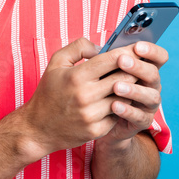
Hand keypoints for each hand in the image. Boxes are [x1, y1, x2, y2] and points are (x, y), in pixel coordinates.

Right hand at [13, 37, 145, 159]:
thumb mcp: (56, 62)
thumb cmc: (48, 92)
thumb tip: (102, 48)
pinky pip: (119, 113)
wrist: (38, 128)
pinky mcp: (97, 130)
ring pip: (124, 97)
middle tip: (141, 64)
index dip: (127, 52)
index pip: (111, 60)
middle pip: (123, 78)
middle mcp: (85, 96)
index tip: (137, 49)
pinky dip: (122, 105)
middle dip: (134, 69)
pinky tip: (122, 99)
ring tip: (134, 80)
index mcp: (76, 77)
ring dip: (131, 88)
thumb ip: (79, 47)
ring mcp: (92, 115)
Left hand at [98, 41, 166, 147]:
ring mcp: (149, 104)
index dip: (152, 50)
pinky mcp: (143, 121)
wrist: (101, 119)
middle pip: (153, 74)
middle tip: (121, 61)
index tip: (137, 46)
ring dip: (134, 90)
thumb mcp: (104, 71)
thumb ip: (105, 58)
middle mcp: (151, 85)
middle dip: (138, 67)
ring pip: (150, 96)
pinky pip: (139, 117)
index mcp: (146, 69)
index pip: (159, 57)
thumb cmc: (104, 88)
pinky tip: (114, 105)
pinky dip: (128, 110)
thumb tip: (97, 48)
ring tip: (116, 86)